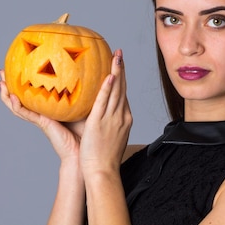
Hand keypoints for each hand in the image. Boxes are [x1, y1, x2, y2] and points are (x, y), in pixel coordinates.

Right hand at [0, 70, 83, 161]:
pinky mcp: (42, 123)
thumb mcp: (83, 105)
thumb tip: (92, 72)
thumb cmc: (86, 129)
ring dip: (7, 95)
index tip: (17, 66)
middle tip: (1, 72)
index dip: (24, 81)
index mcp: (49, 108)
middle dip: (10, 85)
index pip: (33, 92)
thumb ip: (83, 91)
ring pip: (18, 106)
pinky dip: (18, 106)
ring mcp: (40, 118)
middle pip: (21, 97)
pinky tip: (13, 97)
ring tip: (0, 83)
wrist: (82, 150)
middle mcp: (42, 112)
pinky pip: (26, 113)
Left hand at [79, 49, 132, 176]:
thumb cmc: (105, 159)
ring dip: (116, 72)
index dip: (121, 78)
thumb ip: (109, 124)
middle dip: (121, 69)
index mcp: (124, 118)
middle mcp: (120, 115)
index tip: (118, 65)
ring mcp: (111, 118)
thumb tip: (104, 117)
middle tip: (119, 53)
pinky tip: (109, 76)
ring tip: (116, 56)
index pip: (123, 94)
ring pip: (116, 90)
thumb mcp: (112, 137)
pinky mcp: (100, 122)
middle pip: (122, 88)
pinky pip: (104, 102)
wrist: (103, 172)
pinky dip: (107, 88)